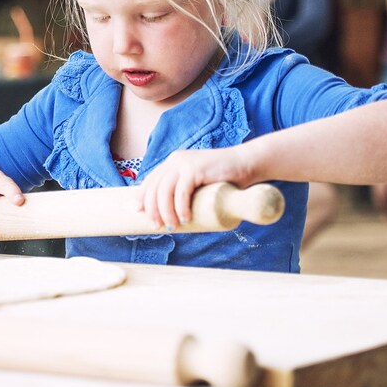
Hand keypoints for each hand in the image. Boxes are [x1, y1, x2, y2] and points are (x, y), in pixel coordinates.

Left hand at [136, 147, 255, 230]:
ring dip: (165, 212)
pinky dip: (181, 208)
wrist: (247, 164)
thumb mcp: (199, 184)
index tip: (138, 212)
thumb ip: (186, 191)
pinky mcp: (195, 169)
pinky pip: (181, 192)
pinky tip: (186, 219)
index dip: (142, 197)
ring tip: (172, 226)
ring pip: (164, 191)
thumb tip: (172, 215)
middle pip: (154, 187)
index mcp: (173, 163)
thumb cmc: (225, 179)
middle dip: (152, 209)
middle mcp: (175, 160)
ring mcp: (184, 163)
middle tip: (156, 226)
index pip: (150, 180)